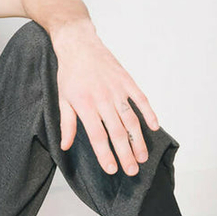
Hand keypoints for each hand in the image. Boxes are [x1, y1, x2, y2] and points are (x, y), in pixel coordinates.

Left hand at [53, 22, 159, 175]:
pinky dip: (149, 113)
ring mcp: (117, 89)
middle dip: (126, 154)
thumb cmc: (69, 73)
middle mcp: (102, 99)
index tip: (113, 170)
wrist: (79, 44)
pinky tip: (154, 127)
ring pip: (131, 119)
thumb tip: (64, 146)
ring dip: (138, 140)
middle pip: (117, 132)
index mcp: (85, 105)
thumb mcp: (62, 98)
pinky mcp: (126, 80)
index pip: (97, 136)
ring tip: (143, 157)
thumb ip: (66, 124)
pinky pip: (140, 99)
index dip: (105, 155)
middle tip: (132, 171)